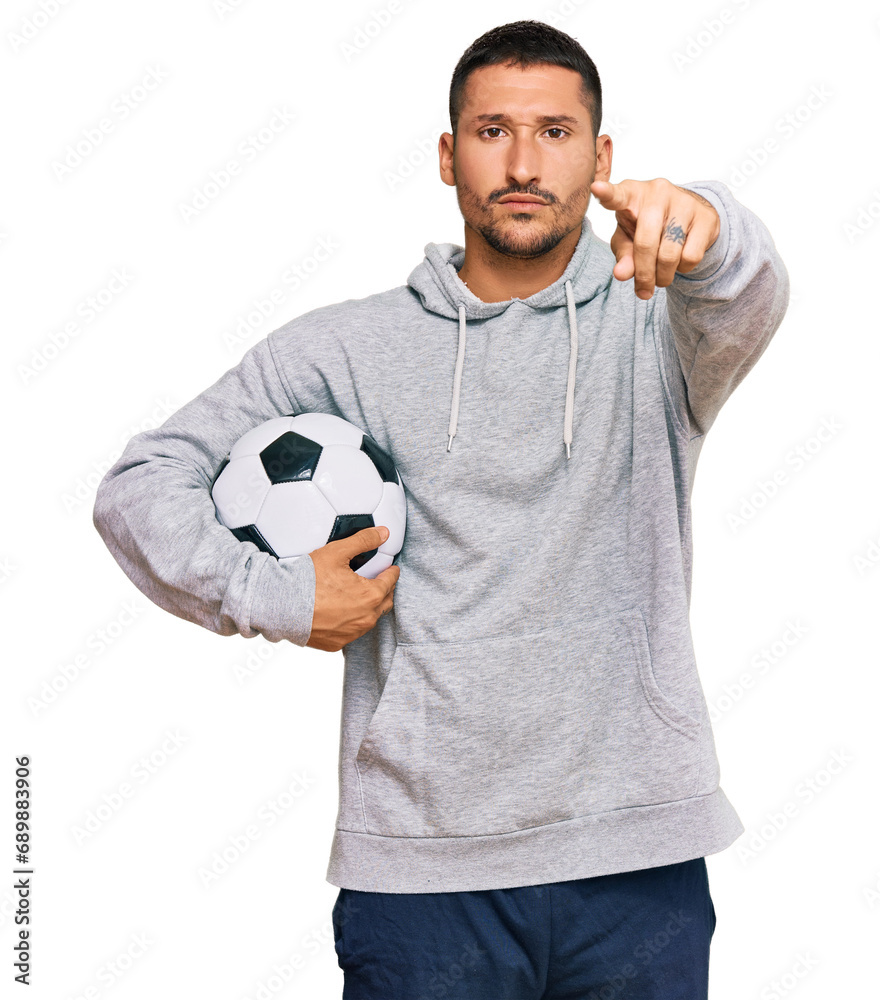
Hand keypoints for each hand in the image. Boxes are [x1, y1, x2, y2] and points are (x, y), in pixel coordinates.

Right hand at [306, 526, 399, 652]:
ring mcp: (352, 633)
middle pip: (385, 601)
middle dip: (384, 589)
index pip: (391, 581)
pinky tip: (342, 611)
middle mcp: (366, 618)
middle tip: (377, 580)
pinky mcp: (337, 643)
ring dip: (369, 607)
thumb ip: (364, 541)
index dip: (391, 572)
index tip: (390, 569)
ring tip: (359, 594)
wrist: (282, 606)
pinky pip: (351, 631)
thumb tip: (383, 533)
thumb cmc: (308, 580)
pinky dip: (351, 621)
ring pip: (370, 619)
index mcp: (371, 595)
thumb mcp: (337, 552)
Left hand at [589, 177, 720, 299]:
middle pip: (645, 243)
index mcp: (631, 194)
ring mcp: (683, 201)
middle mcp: (657, 192)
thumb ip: (623, 255)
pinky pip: (690, 257)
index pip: (618, 195)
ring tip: (661, 278)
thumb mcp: (628, 239)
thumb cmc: (648, 225)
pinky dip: (683, 270)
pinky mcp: (705, 216)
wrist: (690, 214)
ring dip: (663, 277)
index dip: (607, 193)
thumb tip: (621, 274)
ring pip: (669, 254)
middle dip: (644, 275)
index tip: (596, 188)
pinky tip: (680, 262)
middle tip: (644, 291)